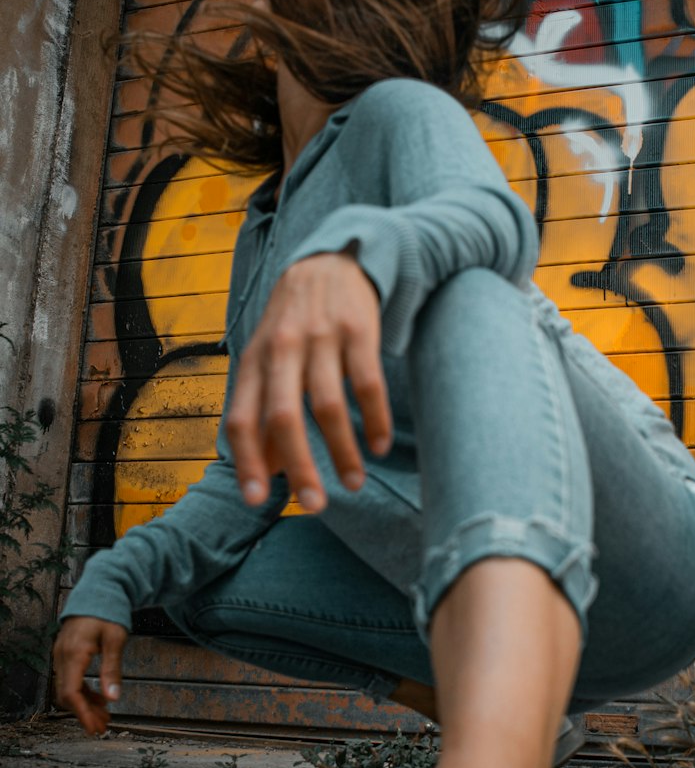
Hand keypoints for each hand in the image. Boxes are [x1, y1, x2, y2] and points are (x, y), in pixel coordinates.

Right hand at [54, 616, 128, 734]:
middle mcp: (63, 656)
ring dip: (85, 704)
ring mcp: (62, 655)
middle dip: (84, 713)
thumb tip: (113, 698)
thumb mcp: (115, 640)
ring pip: (68, 689)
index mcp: (74, 653)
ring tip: (105, 716)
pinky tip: (100, 698)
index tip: (94, 728)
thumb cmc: (109, 612)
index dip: (82, 713)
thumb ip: (112, 669)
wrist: (99, 590)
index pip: (71, 692)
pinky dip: (84, 692)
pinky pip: (71, 679)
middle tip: (102, 727)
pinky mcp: (66, 654)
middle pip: (67, 694)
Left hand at [225, 251, 391, 510]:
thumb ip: (263, 411)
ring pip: (328, 406)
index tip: (256, 501)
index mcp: (254, 361)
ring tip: (353, 484)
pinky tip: (379, 446)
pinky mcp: (359, 330)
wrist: (331, 261)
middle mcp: (281, 349)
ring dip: (343, 452)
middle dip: (299, 467)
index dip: (246, 461)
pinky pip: (368, 384)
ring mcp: (321, 338)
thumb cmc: (294, 323)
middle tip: (314, 506)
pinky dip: (376, 420)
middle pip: (283, 417)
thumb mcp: (268, 360)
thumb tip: (265, 471)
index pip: (241, 418)